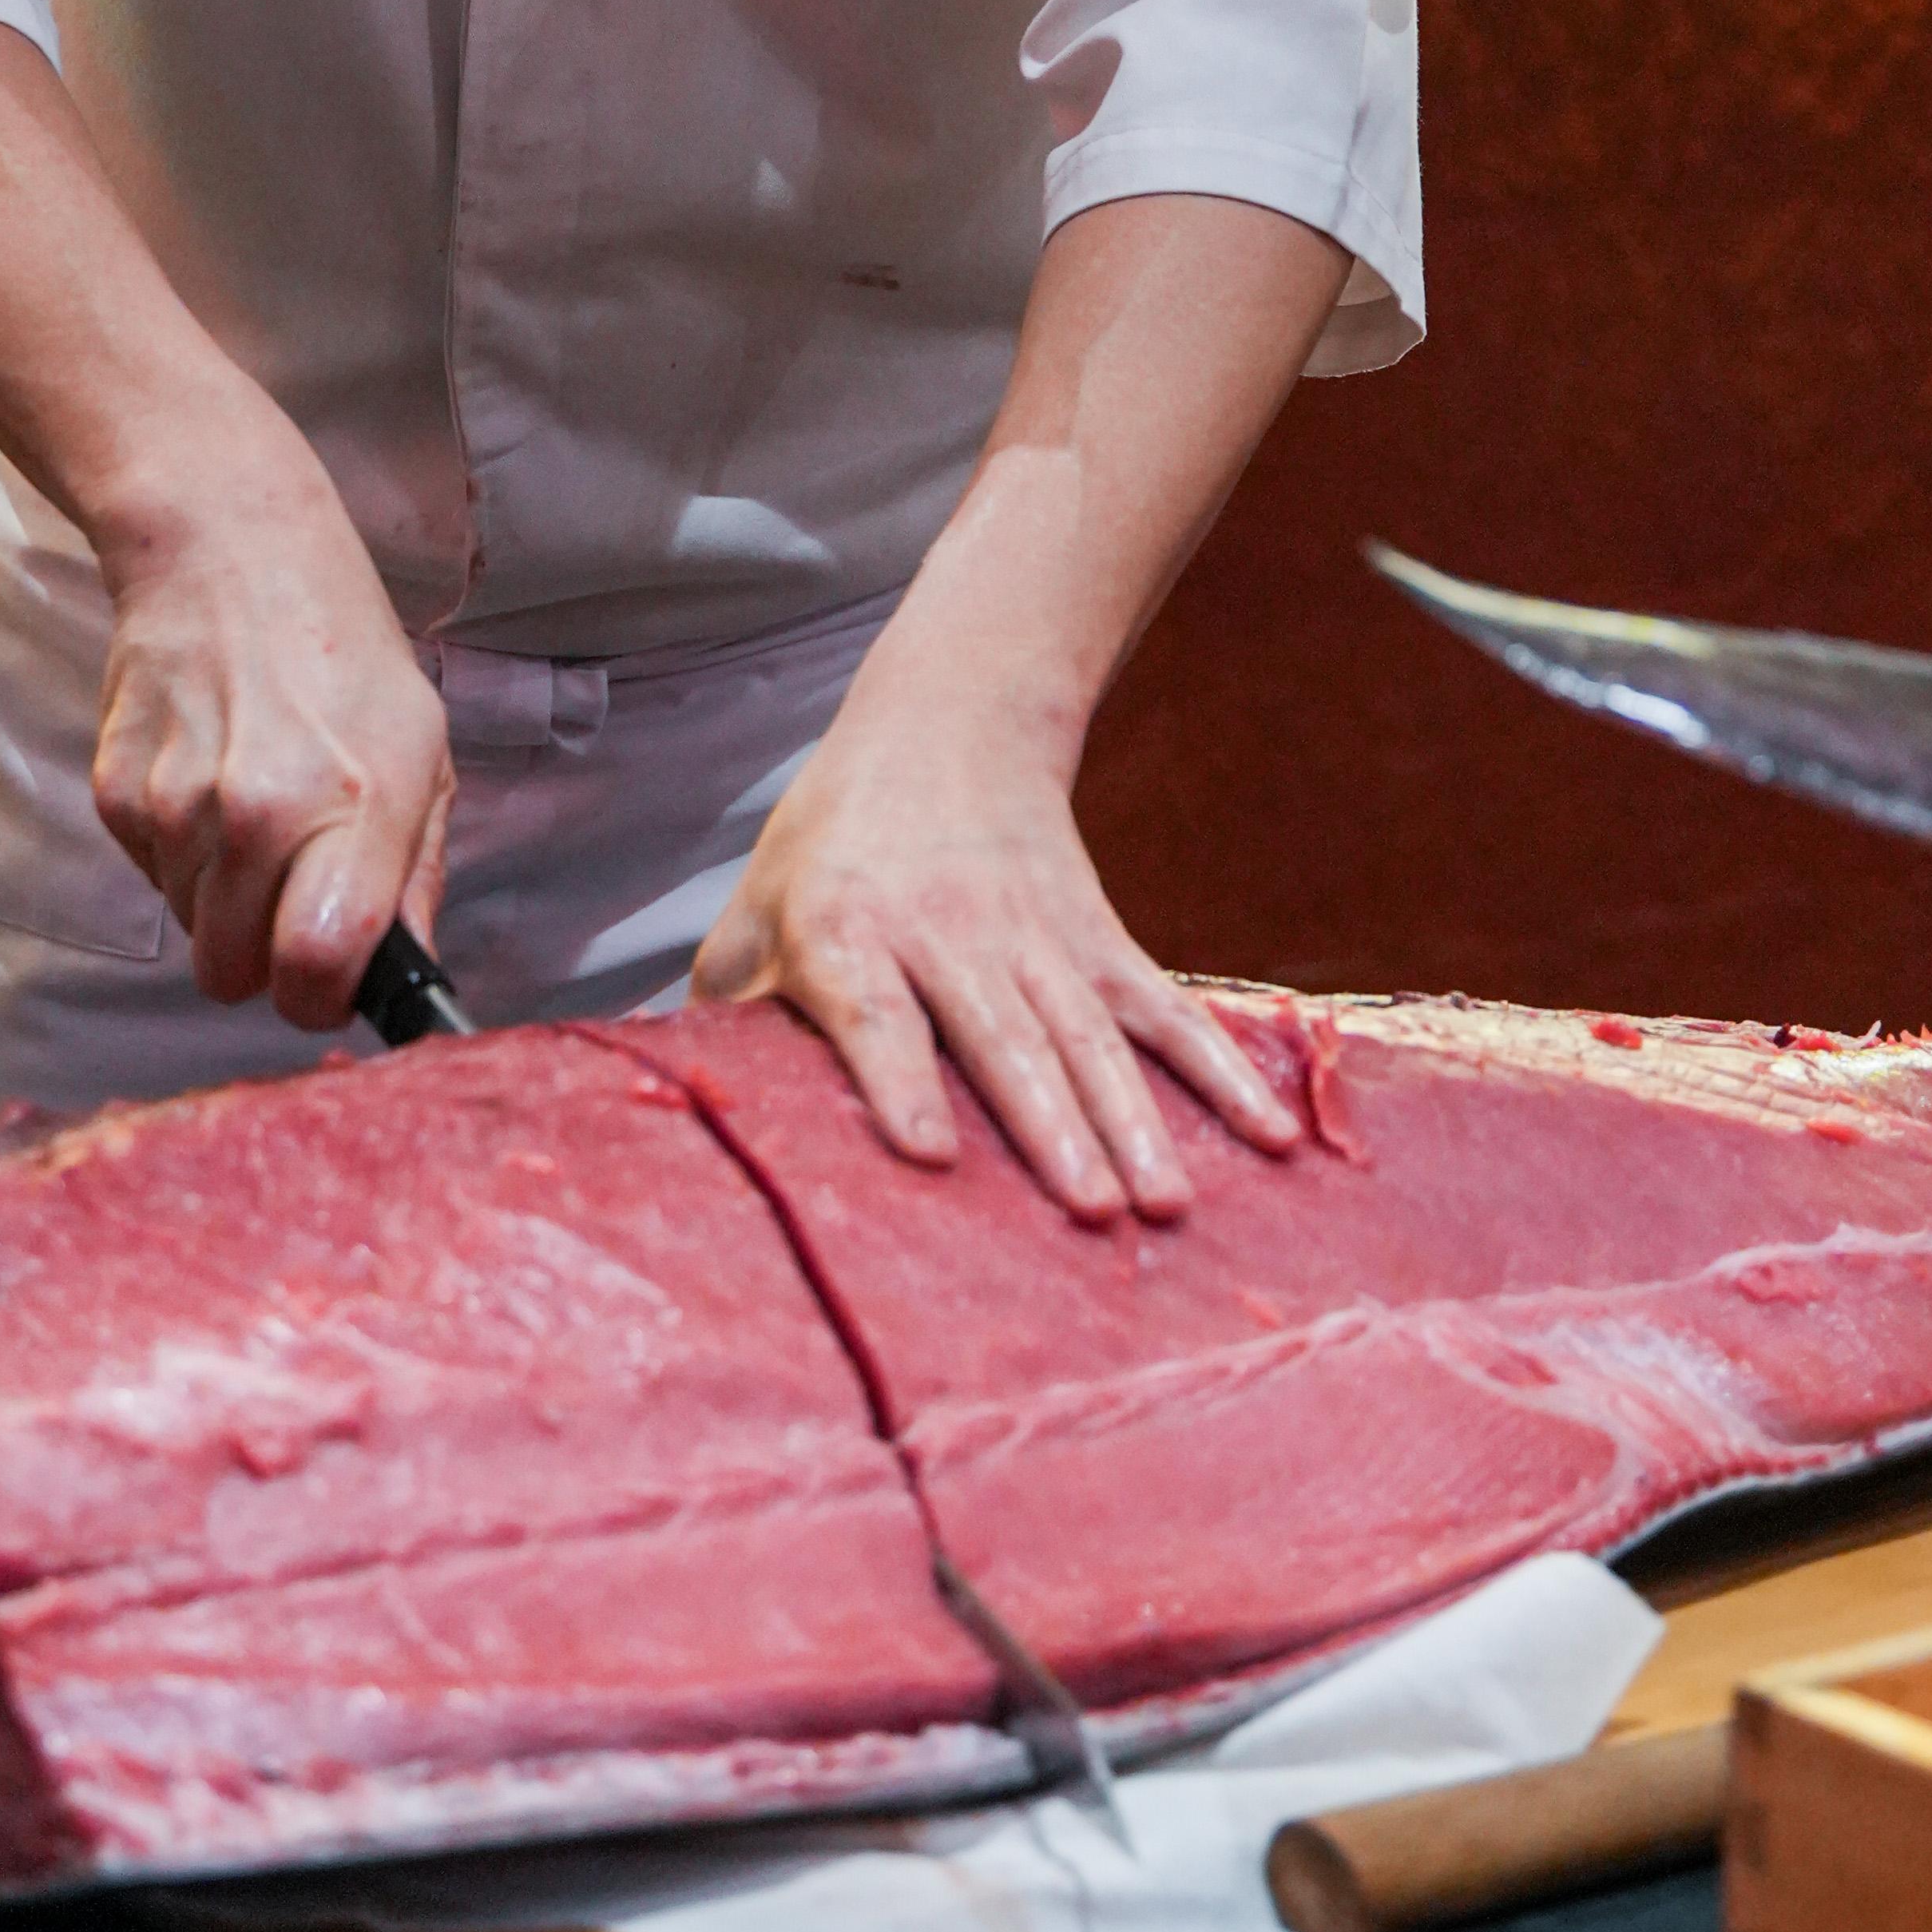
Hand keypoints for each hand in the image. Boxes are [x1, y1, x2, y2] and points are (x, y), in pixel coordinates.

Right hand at [86, 467, 452, 1031]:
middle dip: (265, 955)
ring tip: (254, 809)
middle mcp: (260, 810)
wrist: (228, 549)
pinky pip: (151, 878)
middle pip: (234, 975)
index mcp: (356, 803)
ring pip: (191, 930)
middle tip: (292, 891)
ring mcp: (177, 803)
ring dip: (222, 898)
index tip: (331, 977)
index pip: (315, 970)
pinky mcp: (116, 792)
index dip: (322, 995)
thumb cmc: (343, 653)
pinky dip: (180, 854)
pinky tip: (208, 780)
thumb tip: (407, 975)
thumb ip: (415, 874)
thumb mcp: (422, 749)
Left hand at [693, 647, 1298, 1223]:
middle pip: (1005, 1038)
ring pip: (1091, 1038)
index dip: (900, 1081)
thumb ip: (728, 996)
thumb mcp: (763, 896)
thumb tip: (667, 1099)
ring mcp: (1036, 938)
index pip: (878, 1012)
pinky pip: (1162, 1011)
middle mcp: (949, 934)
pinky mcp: (1098, 938)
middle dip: (1050, 1129)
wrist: (951, 718)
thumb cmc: (836, 833)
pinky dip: (1219, 1071)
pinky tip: (1265, 1134)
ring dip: (1134, 1124)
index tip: (931, 1153)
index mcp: (850, 927)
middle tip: (1087, 1213)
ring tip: (1164, 1205)